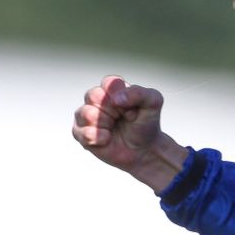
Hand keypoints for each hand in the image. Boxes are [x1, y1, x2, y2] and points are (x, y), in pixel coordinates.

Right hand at [73, 75, 187, 190]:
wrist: (143, 151)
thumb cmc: (146, 124)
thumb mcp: (153, 103)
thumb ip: (139, 93)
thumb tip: (115, 99)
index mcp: (114, 88)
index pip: (109, 83)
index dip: (122, 98)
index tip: (133, 110)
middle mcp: (98, 98)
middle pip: (94, 95)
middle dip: (113, 112)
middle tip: (123, 119)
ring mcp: (87, 115)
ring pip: (86, 113)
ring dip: (104, 124)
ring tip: (113, 129)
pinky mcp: (81, 132)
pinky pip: (81, 132)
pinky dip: (97, 138)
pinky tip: (106, 139)